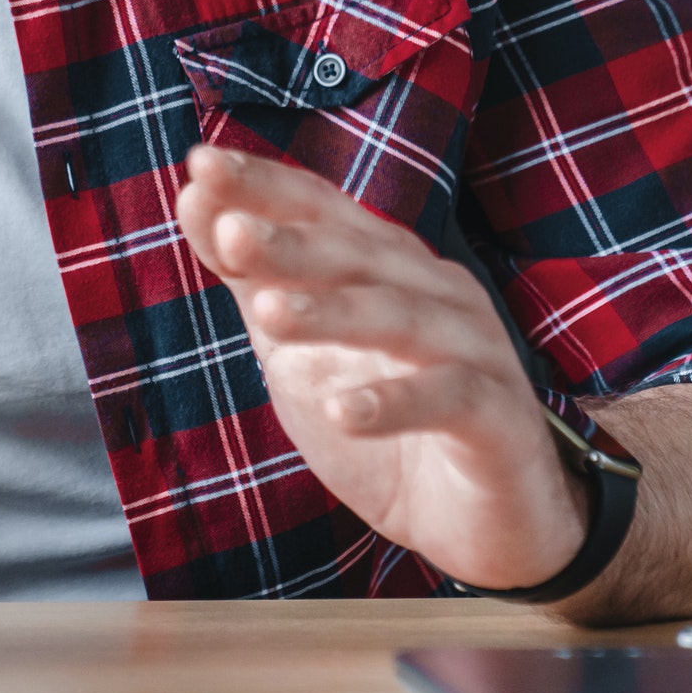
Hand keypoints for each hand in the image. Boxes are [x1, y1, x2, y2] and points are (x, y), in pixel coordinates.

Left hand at [175, 144, 586, 590]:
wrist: (474, 529)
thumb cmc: (379, 426)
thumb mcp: (296, 350)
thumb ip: (252, 277)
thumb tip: (192, 199)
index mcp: (383, 265)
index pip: (321, 207)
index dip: (264, 183)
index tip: (201, 163)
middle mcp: (433, 290)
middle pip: (358, 253)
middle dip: (290, 240)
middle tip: (229, 232)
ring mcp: (474, 348)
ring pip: (398, 316)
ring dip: (331, 312)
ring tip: (267, 314)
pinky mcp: (499, 417)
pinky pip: (449, 399)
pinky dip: (395, 403)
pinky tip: (344, 412)